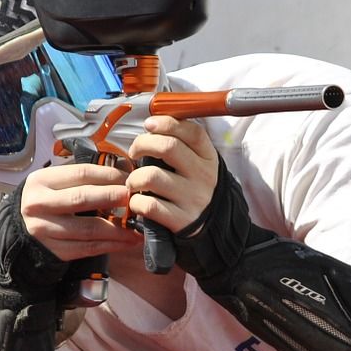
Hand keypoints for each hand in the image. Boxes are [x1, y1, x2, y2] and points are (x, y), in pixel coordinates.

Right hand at [19, 161, 143, 263]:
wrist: (21, 230)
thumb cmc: (46, 202)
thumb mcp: (54, 183)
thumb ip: (81, 178)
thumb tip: (122, 174)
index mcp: (41, 181)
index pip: (80, 174)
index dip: (108, 175)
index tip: (129, 178)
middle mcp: (39, 205)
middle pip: (82, 198)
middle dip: (112, 197)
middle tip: (134, 198)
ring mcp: (45, 229)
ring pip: (88, 229)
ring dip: (118, 228)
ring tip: (137, 226)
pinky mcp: (54, 250)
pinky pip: (88, 248)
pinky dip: (111, 245)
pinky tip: (127, 241)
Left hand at [126, 115, 219, 234]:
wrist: (216, 228)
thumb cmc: (198, 188)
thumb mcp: (201, 163)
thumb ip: (184, 144)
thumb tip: (153, 125)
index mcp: (208, 158)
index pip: (192, 132)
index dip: (167, 123)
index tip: (149, 125)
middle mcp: (203, 176)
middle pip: (167, 147)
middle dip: (142, 144)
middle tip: (134, 152)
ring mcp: (192, 198)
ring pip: (151, 176)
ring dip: (134, 177)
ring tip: (133, 182)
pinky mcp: (181, 220)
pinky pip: (149, 205)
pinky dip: (136, 202)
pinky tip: (138, 201)